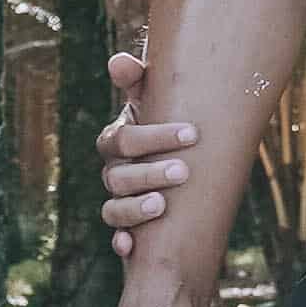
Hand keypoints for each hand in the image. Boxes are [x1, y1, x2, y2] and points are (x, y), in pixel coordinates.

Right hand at [96, 41, 194, 250]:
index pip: (126, 138)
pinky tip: (131, 246)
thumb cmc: (168, 122)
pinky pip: (116, 236)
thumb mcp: (158, 100)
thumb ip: (140, 80)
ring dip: (134, 209)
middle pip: (120, 175)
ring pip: (114, 207)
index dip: (156, 136)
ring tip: (161, 206)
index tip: (192, 134)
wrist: (177, 161)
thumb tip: (118, 60)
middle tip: (183, 172)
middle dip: (151, 173)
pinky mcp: (127, 227)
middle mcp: (113, 170)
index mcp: (118, 139)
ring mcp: (118, 199)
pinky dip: (121, 241)